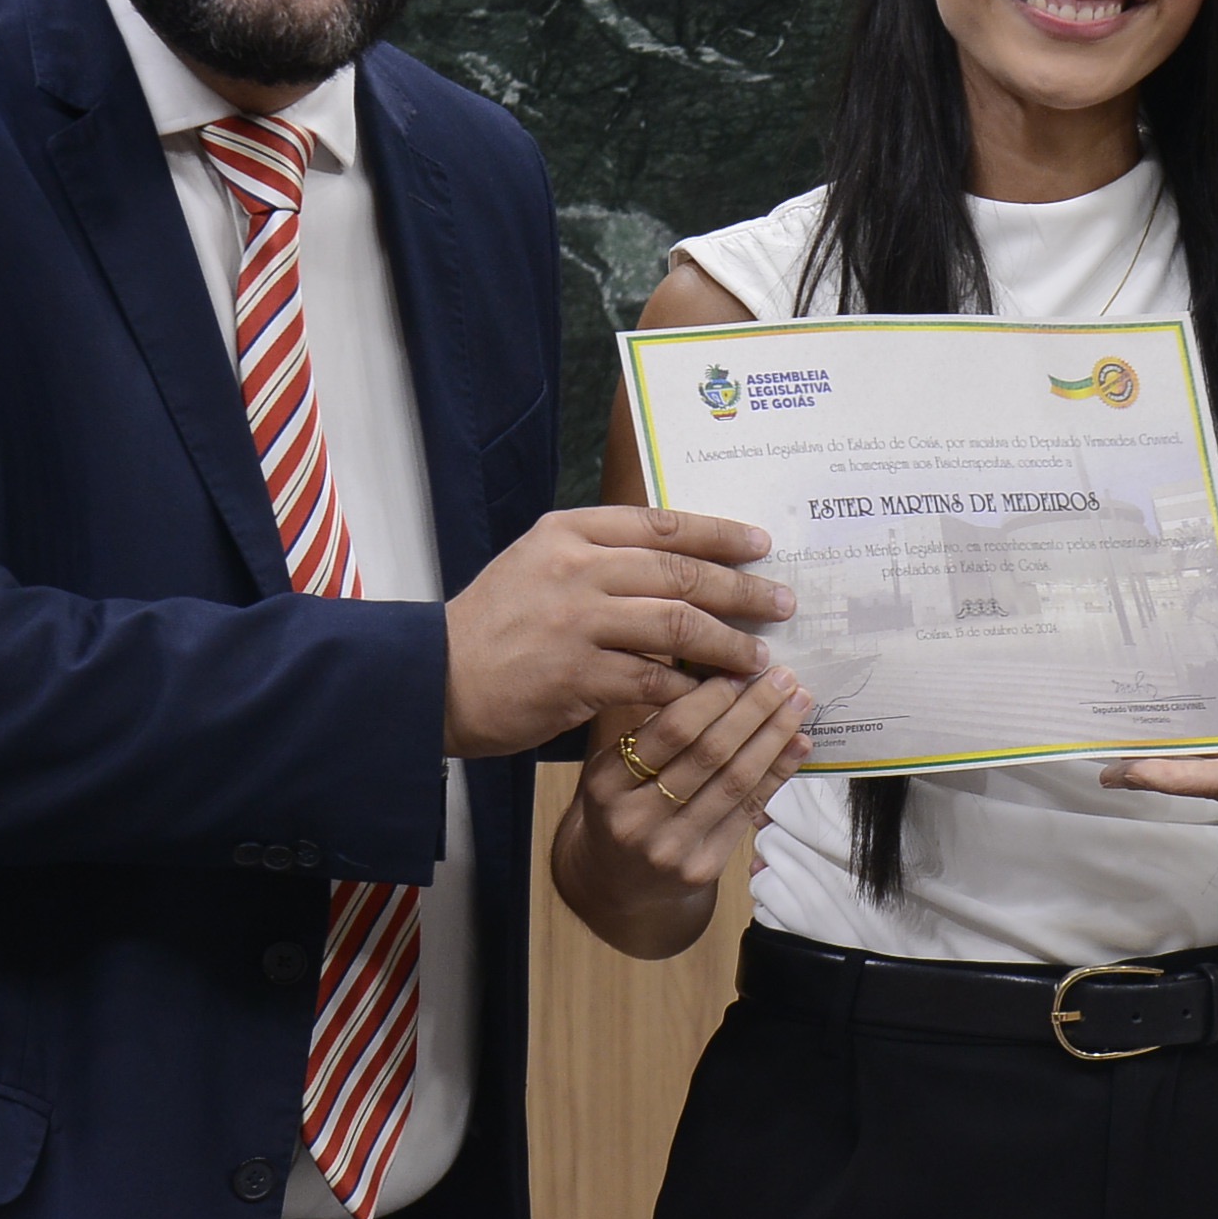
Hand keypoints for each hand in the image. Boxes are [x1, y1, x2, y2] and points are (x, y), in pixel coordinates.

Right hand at [442, 505, 791, 756]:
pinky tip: (713, 694)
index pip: (664, 524)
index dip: (720, 534)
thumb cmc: (494, 623)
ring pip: (678, 625)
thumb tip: (678, 560)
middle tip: (781, 602)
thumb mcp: (539, 562)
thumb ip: (601, 554)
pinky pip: (655, 680)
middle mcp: (578, 568)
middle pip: (682, 573)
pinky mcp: (578, 677)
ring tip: (758, 655)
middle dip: (742, 588)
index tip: (761, 544)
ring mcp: (578, 622)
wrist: (435, 678)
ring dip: (727, 643)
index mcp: (571, 531)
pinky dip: (690, 688)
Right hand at [550, 668, 814, 958]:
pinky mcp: (702, 869)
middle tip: (784, 678)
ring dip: (774, 737)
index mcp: (606, 783)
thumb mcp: (613, 767)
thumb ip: (654, 730)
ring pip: (735, 781)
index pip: (669, 731)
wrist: (617, 885)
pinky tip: (798, 744)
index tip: (742, 670)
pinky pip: (748, 810)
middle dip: (754, 710)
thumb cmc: (620, 807)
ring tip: (799, 703)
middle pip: (709, 754)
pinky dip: (778, 773)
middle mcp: (635, 819)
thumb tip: (722, 676)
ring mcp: (671, 848)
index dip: (713, 697)